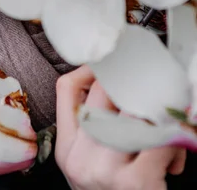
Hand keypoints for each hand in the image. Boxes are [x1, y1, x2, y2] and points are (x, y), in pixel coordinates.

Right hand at [55, 66, 185, 189]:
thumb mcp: (89, 165)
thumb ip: (93, 130)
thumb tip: (122, 90)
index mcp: (66, 148)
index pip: (66, 88)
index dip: (90, 68)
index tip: (113, 64)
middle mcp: (80, 156)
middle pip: (103, 93)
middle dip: (133, 84)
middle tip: (152, 84)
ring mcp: (105, 169)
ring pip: (134, 111)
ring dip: (158, 114)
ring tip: (168, 130)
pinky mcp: (134, 182)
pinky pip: (160, 139)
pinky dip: (175, 140)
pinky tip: (176, 156)